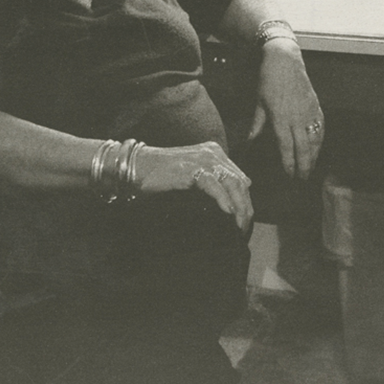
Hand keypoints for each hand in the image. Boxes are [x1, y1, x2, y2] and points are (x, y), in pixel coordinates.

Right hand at [130, 141, 252, 230]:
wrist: (137, 167)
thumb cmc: (161, 177)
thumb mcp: (192, 179)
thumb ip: (211, 185)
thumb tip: (231, 206)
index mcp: (215, 154)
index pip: (239, 178)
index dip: (246, 201)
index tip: (245, 223)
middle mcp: (212, 153)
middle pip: (239, 181)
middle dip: (246, 207)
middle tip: (244, 230)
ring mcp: (203, 159)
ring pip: (231, 183)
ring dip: (239, 206)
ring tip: (239, 226)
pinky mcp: (191, 168)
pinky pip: (213, 184)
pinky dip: (223, 199)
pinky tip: (228, 212)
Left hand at [248, 39, 323, 179]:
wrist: (285, 60)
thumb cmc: (268, 80)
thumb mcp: (259, 103)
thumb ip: (257, 124)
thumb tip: (249, 142)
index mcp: (280, 117)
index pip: (286, 146)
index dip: (288, 162)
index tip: (289, 175)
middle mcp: (296, 117)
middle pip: (303, 147)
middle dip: (304, 165)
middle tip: (302, 179)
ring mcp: (309, 111)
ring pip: (314, 140)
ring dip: (313, 156)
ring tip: (311, 169)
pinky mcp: (316, 106)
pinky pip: (320, 128)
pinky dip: (320, 141)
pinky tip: (318, 149)